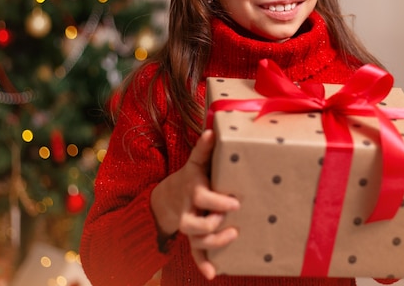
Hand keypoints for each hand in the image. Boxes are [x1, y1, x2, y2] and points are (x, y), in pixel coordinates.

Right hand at [150, 129, 239, 279]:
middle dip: (214, 225)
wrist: (168, 197)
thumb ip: (204, 149)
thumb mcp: (195, 163)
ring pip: (197, 240)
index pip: (203, 198)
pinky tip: (214, 273)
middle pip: (196, 224)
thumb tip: (212, 131)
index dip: (218, 203)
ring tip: (233, 236)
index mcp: (193, 191)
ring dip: (214, 243)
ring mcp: (190, 227)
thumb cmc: (191, 177)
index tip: (235, 203)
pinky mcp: (193, 238)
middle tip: (233, 222)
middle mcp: (189, 211)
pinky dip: (204, 264)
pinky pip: (196, 254)